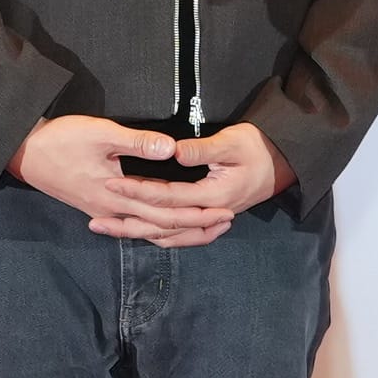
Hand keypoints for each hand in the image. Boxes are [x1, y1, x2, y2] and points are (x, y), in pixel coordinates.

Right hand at [12, 114, 265, 247]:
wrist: (25, 154)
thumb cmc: (61, 140)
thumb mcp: (100, 134)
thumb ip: (137, 142)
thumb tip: (172, 149)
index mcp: (117, 197)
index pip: (166, 215)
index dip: (197, 215)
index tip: (224, 212)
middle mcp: (114, 213)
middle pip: (162, 229)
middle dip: (196, 227)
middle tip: (227, 223)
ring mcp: (105, 213)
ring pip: (148, 231)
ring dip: (178, 232)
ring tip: (206, 228)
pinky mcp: (99, 208)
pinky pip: (134, 226)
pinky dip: (155, 229)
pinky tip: (165, 230)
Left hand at [84, 120, 283, 247]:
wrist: (283, 161)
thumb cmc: (258, 147)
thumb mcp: (232, 141)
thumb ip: (203, 150)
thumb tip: (174, 152)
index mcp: (212, 196)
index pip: (167, 197)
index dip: (137, 192)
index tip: (110, 184)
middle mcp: (208, 214)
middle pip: (162, 226)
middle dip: (127, 222)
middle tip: (95, 220)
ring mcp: (208, 219)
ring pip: (168, 235)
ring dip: (137, 233)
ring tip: (106, 229)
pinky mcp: (207, 217)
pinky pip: (178, 234)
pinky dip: (156, 235)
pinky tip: (137, 232)